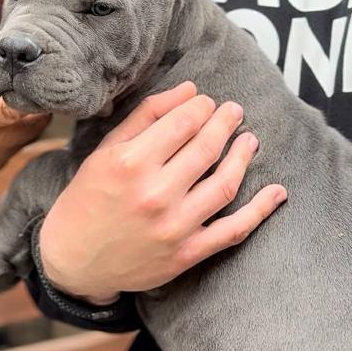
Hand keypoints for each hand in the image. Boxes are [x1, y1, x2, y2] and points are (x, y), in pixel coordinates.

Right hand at [0, 50, 49, 195]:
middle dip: (37, 98)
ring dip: (30, 113)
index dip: (31, 92)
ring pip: (31, 133)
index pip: (11, 110)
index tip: (40, 75)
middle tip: (34, 77)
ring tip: (15, 93)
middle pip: (33, 121)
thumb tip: (5, 67)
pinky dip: (17, 127)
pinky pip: (18, 144)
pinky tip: (2, 114)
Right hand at [39, 82, 286, 304]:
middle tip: (234, 112)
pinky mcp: (187, 254)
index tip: (207, 102)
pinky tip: (277, 192)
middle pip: (206, 148)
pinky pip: (233, 231)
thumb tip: (189, 90)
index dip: (201, 107)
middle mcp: (154, 193)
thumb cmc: (88, 198)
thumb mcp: (106, 151)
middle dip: (225, 123)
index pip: (182, 123)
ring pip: (225, 184)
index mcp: (130, 163)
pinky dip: (260, 211)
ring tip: (250, 141)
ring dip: (243, 157)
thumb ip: (147, 116)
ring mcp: (174, 226)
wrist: (74, 260)